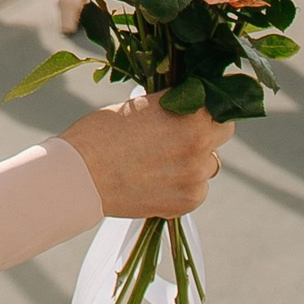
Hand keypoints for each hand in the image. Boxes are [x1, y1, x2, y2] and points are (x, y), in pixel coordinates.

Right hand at [59, 93, 235, 219]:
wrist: (80, 175)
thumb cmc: (104, 132)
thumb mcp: (143, 104)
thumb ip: (175, 105)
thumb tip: (193, 100)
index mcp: (192, 115)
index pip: (221, 103)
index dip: (209, 104)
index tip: (197, 106)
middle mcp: (200, 146)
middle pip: (223, 133)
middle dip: (207, 130)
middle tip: (181, 132)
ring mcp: (195, 178)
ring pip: (209, 164)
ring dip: (195, 160)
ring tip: (162, 160)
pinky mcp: (186, 203)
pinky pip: (198, 190)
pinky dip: (184, 185)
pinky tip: (158, 180)